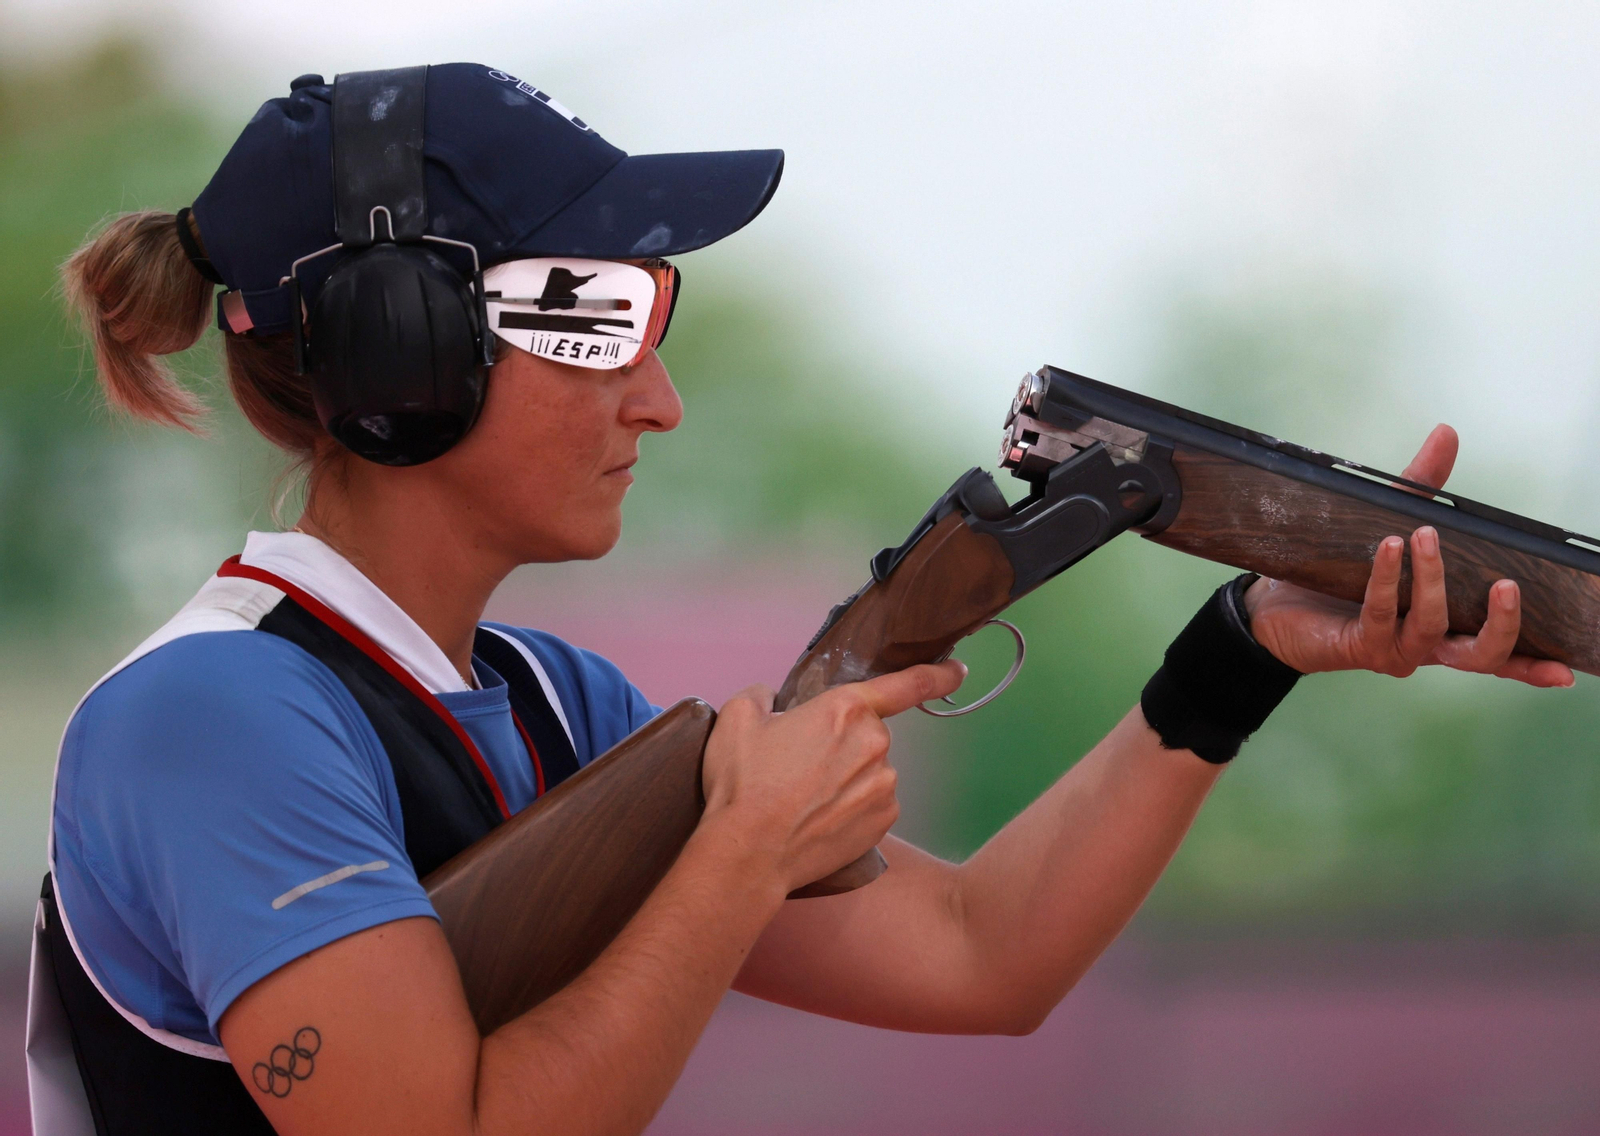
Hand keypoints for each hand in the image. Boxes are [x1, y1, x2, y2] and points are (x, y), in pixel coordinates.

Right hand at [701, 661, 965, 893]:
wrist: (750, 852)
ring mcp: (884, 785)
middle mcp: (875, 743)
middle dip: (841, 742)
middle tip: (800, 765)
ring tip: (804, 798)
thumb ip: (763, 695)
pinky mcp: (884, 821)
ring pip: (870, 770)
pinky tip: (821, 818)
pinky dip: (852, 806)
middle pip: (867, 733)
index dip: (937, 675)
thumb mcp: (737, 719)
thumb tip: (772, 699)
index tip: (956, 671)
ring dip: (847, 777)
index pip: (907, 684)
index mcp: (846, 709)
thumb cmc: (744, 782)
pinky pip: (872, 803)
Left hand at [1243, 424, 1573, 687]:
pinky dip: (1386, 579)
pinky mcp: (1358, 646)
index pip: (1497, 652)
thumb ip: (1420, 487)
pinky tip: (1388, 548)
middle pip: (1482, 655)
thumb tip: (1447, 432)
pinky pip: (1381, 614)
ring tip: (1423, 536)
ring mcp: (1393, 650)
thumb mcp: (1388, 522)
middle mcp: (1425, 645)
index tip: (1567, 670)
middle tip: (1506, 584)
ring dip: (1432, 580)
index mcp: (1445, 626)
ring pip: (1433, 627)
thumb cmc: (1336, 571)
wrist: (1272, 605)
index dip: (1531, 665)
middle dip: (1501, 623)